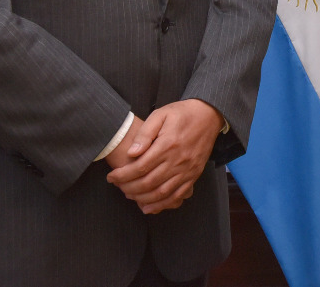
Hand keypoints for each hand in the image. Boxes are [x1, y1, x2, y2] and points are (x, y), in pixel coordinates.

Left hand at [105, 99, 224, 213]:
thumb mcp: (160, 114)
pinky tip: (149, 206)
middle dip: (129, 188)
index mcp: (168, 144)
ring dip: (142, 198)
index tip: (111, 177)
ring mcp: (188, 170)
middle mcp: (178, 160)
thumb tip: (132, 153)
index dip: (123, 175)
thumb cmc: (181, 113)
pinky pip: (177, 196)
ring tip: (129, 194)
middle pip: (149, 182)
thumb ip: (145, 133)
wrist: (209, 115)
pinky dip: (162, 205)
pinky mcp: (194, 175)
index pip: (140, 167)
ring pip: (162, 193)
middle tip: (117, 186)